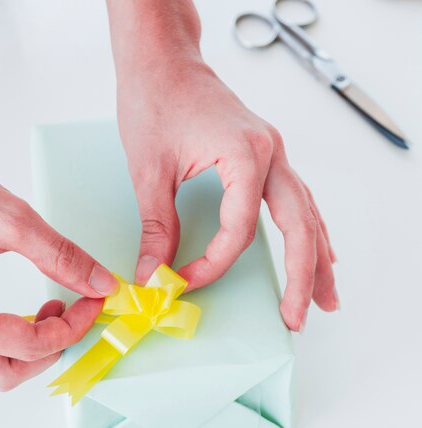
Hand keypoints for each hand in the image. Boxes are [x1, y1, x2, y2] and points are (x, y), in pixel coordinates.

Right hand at [0, 142, 115, 390]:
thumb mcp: (13, 221)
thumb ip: (62, 258)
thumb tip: (102, 285)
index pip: (29, 346)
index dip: (72, 327)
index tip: (93, 301)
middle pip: (5, 375)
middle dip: (48, 350)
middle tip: (69, 313)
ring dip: (16, 358)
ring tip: (37, 318)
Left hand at [115, 57, 337, 330]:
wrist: (163, 60)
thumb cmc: (155, 101)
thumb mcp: (150, 171)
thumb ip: (157, 227)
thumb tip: (155, 274)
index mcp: (245, 155)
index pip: (240, 230)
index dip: (213, 264)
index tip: (184, 282)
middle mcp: (271, 154)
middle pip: (299, 226)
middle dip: (302, 276)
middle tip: (297, 317)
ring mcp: (273, 153)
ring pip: (308, 214)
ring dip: (317, 258)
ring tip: (325, 298)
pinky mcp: (265, 155)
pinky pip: (298, 199)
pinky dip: (309, 230)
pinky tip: (318, 249)